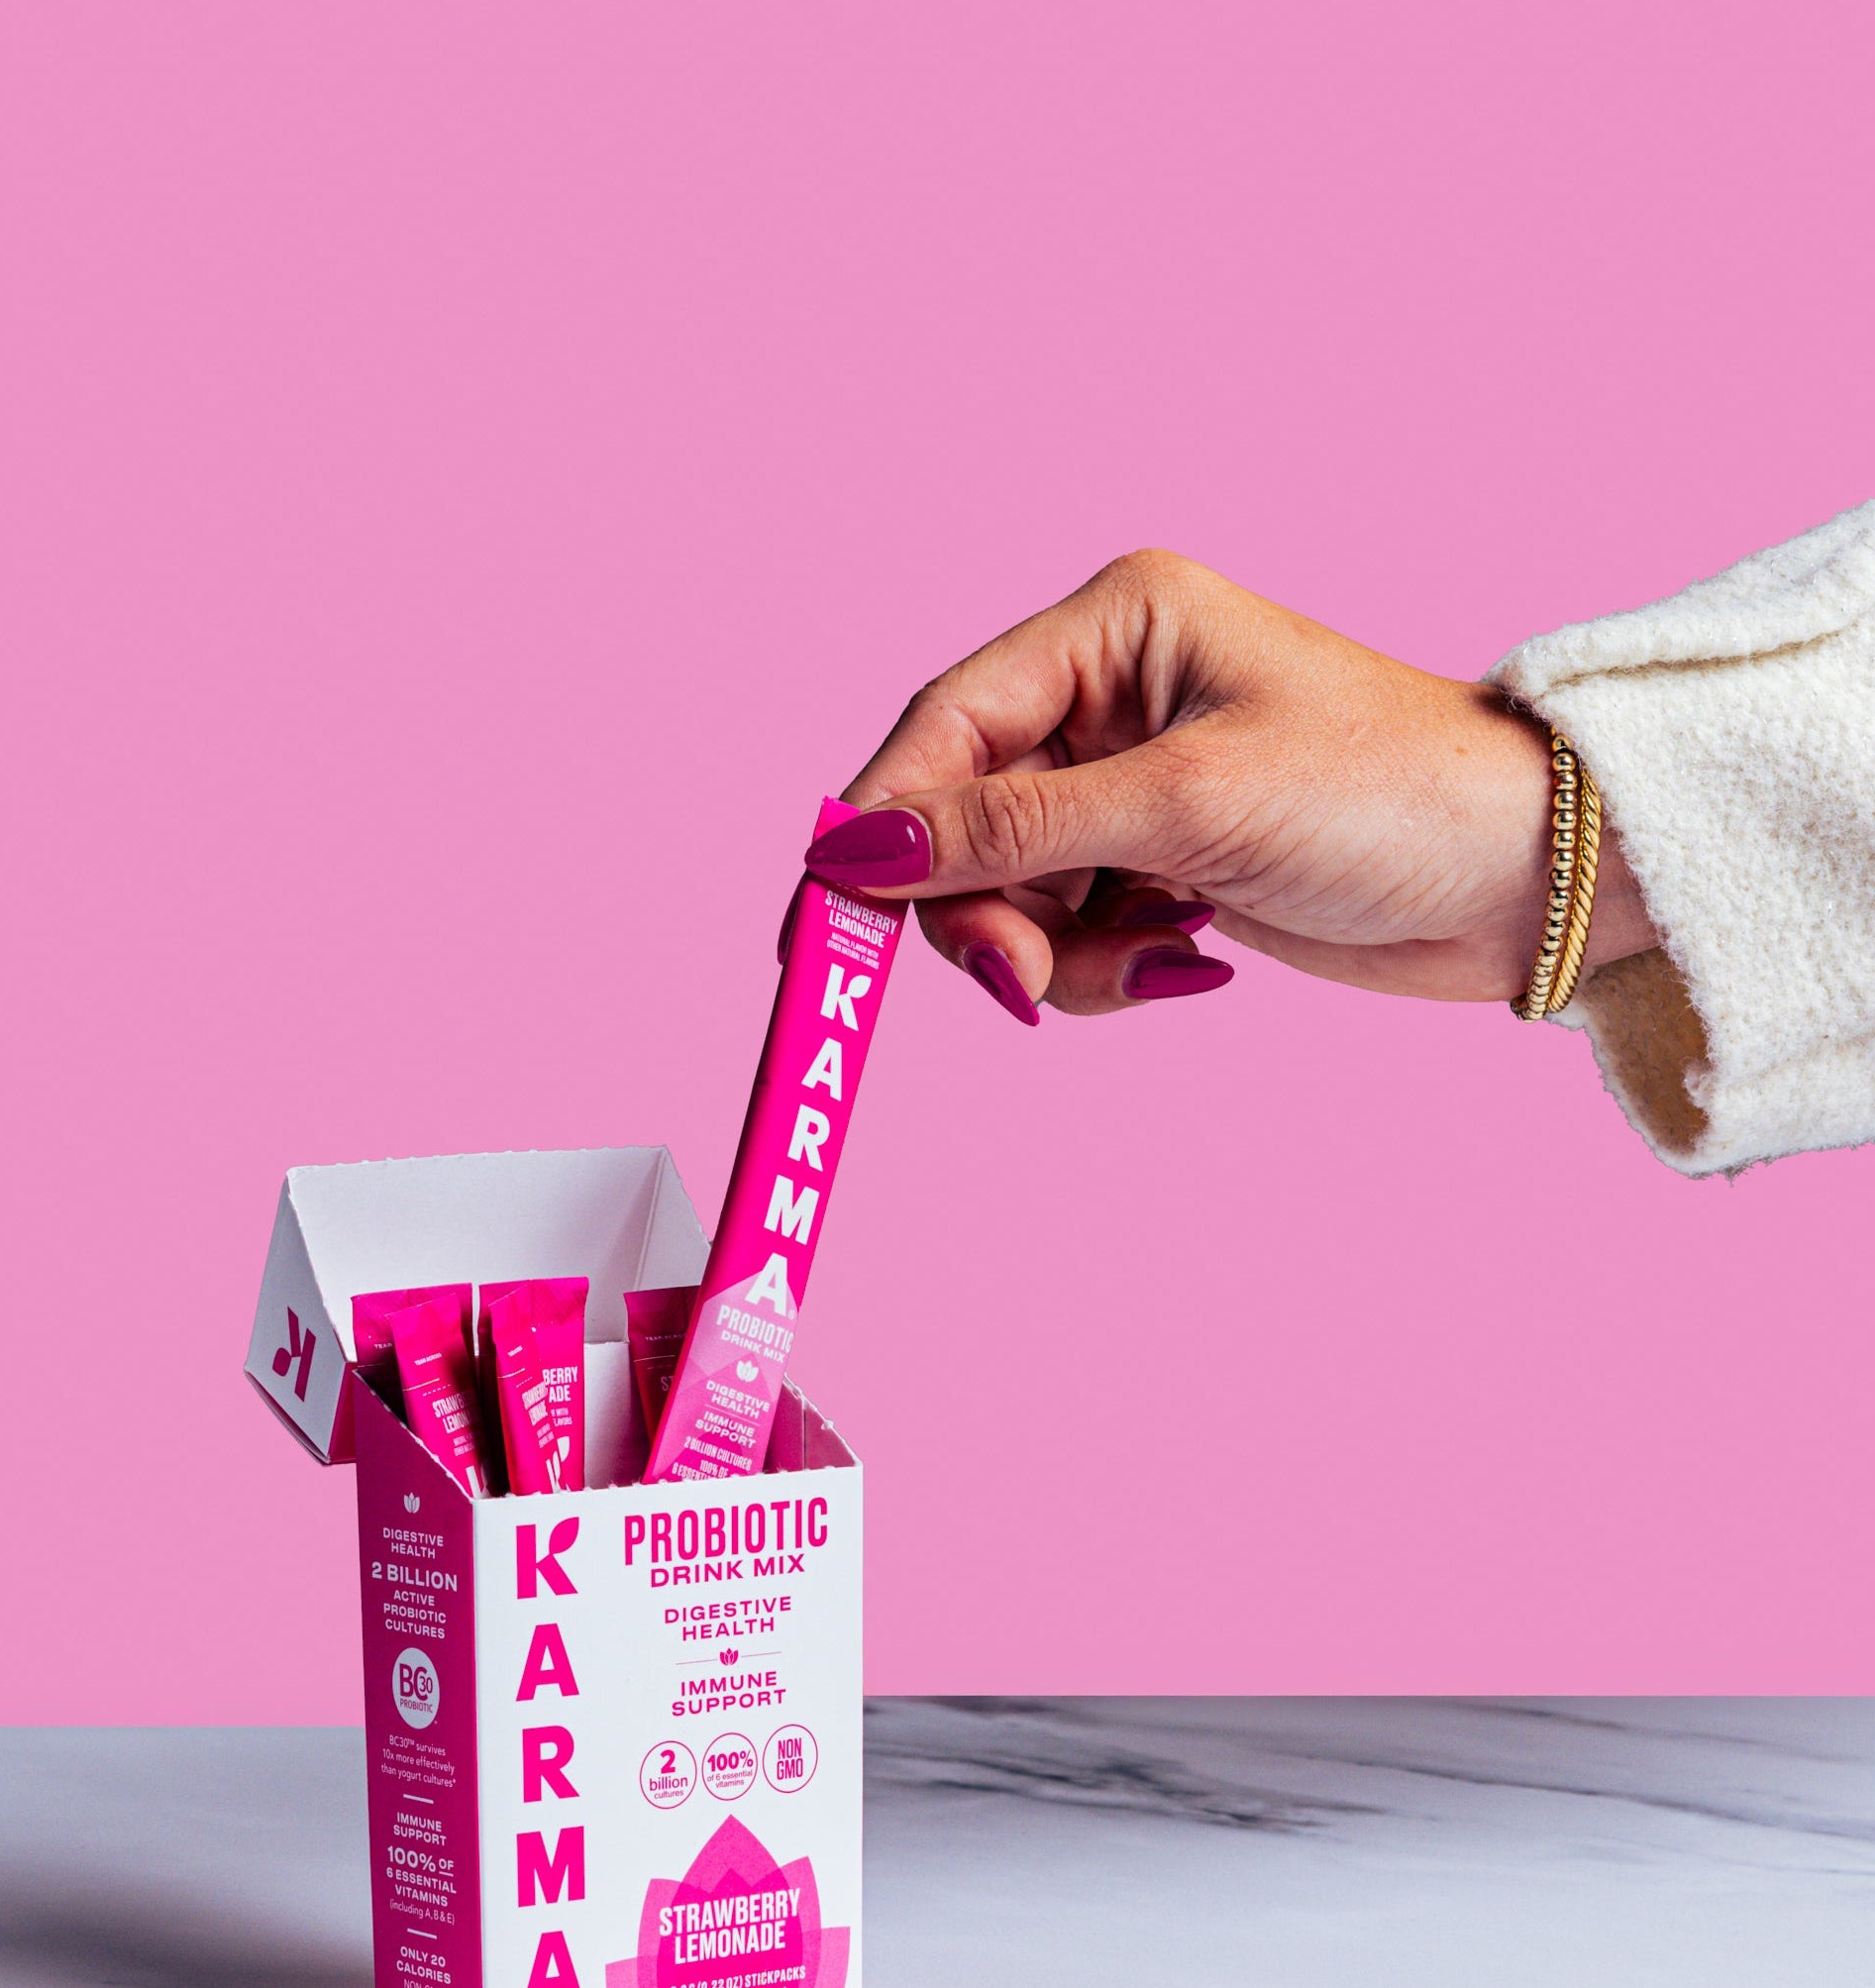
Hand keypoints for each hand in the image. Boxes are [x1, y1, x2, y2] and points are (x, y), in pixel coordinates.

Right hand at [813, 551, 1656, 1020]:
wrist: (1532, 879)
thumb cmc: (1389, 797)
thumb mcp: (1183, 807)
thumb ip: (1007, 835)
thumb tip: (851, 852)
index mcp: (1112, 629)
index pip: (944, 729)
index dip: (879, 828)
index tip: (827, 925)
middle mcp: (1109, 698)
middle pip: (959, 823)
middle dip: (984, 915)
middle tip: (1022, 985)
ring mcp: (1132, 787)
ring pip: (1007, 895)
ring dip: (1053, 954)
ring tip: (1153, 957)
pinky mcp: (1159, 862)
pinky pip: (1066, 933)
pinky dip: (1100, 967)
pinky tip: (1183, 958)